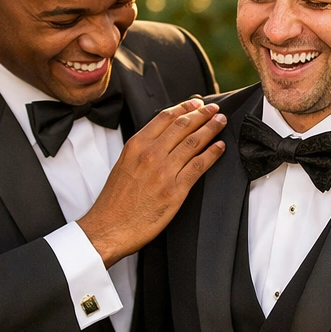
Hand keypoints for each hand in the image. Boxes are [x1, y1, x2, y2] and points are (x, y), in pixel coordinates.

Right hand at [79, 100, 225, 265]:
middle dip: (202, 115)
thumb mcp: (123, 165)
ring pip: (193, 142)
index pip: (165, 118)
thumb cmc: (115, 201)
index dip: (185, 108)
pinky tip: (220, 147)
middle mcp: (150, 155)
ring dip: (211, 129)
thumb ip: (141, 150)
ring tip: (221, 122)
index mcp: (136, 146)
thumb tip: (161, 139)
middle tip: (215, 109)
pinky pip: (199, 166)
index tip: (197, 104)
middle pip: (182, 126)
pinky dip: (212, 154)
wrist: (109, 227)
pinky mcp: (175, 190)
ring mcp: (164, 172)